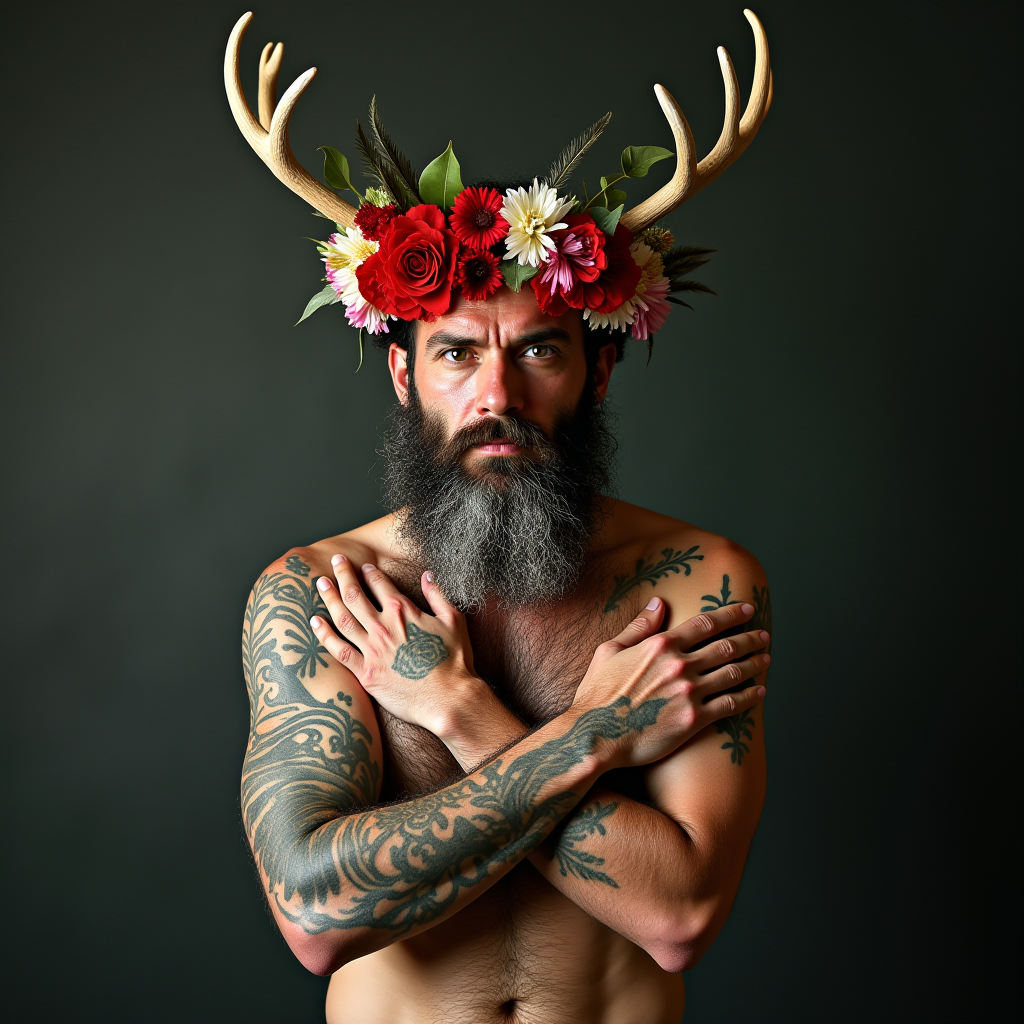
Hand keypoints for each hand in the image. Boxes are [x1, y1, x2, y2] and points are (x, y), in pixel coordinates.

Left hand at [310, 555, 479, 734]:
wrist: (448, 698)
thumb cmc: (455, 660)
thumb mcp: (453, 620)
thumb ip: (437, 595)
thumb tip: (427, 575)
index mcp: (403, 611)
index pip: (380, 584)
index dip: (370, 573)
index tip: (363, 567)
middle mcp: (383, 627)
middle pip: (355, 595)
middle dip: (343, 575)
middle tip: (335, 561)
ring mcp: (372, 650)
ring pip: (343, 618)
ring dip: (329, 598)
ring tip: (320, 584)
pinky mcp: (365, 673)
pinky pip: (339, 651)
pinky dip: (324, 635)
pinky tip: (315, 622)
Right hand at [572, 599, 768, 769]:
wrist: (594, 736)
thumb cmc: (597, 694)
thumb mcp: (610, 650)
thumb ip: (639, 626)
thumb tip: (659, 602)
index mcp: (661, 645)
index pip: (706, 623)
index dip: (731, 614)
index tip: (747, 610)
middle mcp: (680, 665)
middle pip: (726, 646)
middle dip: (750, 639)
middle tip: (764, 636)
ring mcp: (689, 693)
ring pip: (733, 673)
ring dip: (754, 664)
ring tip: (766, 659)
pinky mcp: (694, 720)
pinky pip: (731, 705)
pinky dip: (750, 697)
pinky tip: (760, 692)